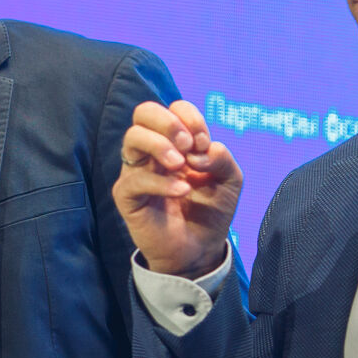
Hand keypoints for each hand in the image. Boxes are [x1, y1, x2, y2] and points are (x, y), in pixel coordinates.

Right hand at [114, 100, 241, 278]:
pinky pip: (135, 179)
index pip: (173, 108)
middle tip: (188, 145)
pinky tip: (181, 191)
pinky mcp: (127, 195)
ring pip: (132, 137)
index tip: (204, 143)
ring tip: (180, 164)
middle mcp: (152, 151)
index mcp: (175, 142)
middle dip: (168, 122)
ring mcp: (137, 171)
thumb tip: (200, 149)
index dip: (190, 118)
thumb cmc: (210, 211)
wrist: (199, 248)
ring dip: (160, 145)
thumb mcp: (229, 180)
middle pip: (143, 112)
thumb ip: (222, 158)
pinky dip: (162, 182)